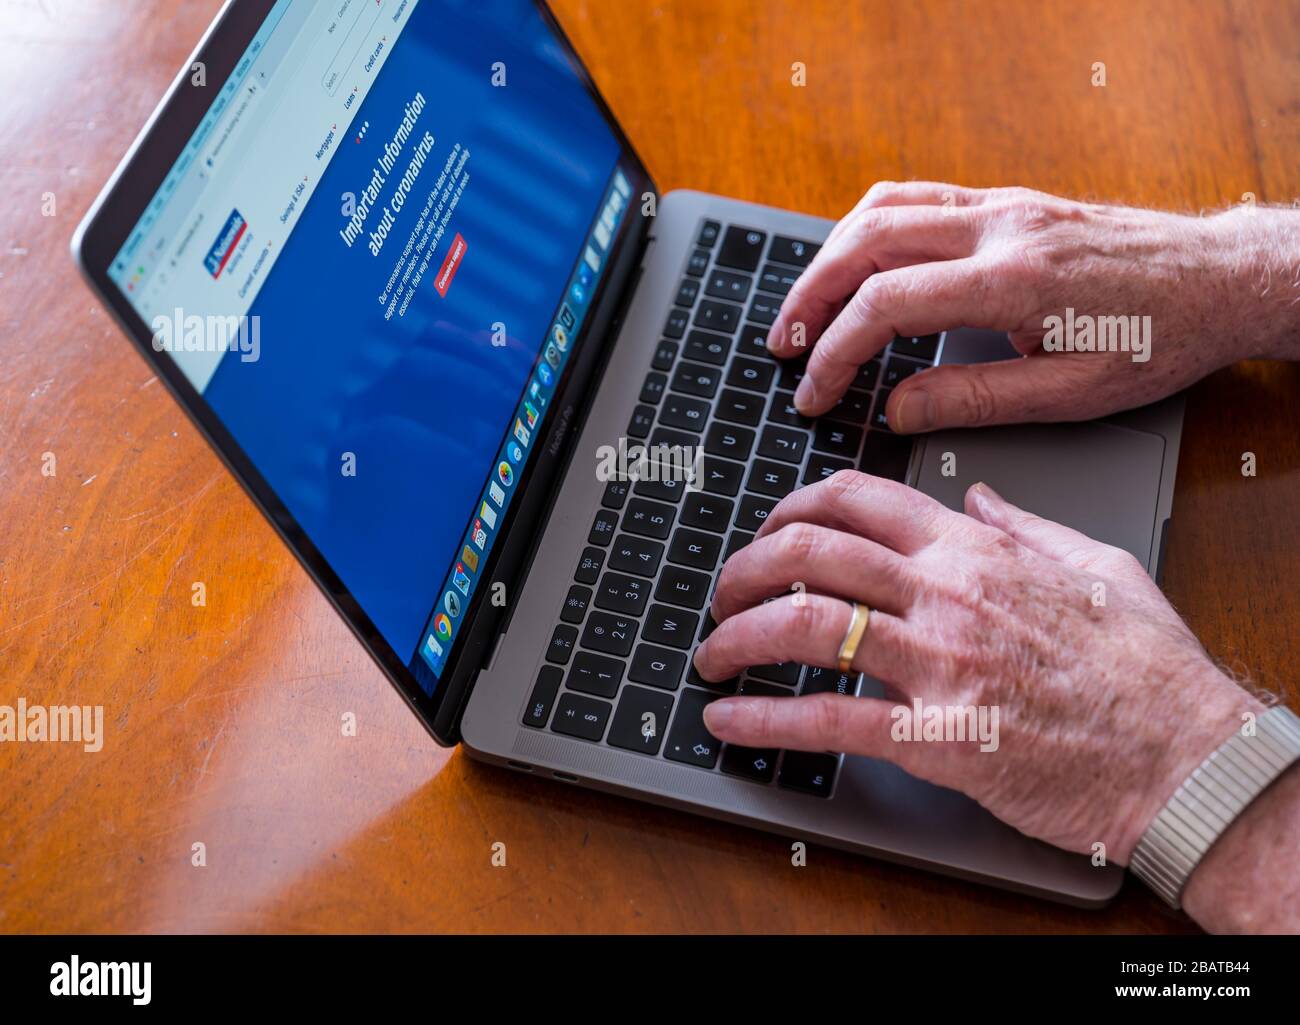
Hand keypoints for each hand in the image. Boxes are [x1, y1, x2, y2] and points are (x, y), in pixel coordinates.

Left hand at [693, 471, 1260, 863]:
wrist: (1185, 754)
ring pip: (804, 626)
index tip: (766, 530)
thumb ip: (1021, 523)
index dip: (790, 507)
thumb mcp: (1093, 564)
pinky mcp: (936, 737)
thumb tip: (972, 494)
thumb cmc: (1146, 667)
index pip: (857, 498)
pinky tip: (731, 721)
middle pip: (811, 552)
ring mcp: (938, 663)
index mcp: (975, 550)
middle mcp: (946, 594)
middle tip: (721, 592)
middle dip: (745, 567)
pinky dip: (765, 721)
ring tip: (711, 655)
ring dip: (737, 637)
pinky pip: (828, 721)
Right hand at [767, 182, 1299, 427]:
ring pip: (884, 208)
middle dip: (811, 295)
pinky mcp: (1008, 202)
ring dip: (830, 256)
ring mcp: (1002, 206)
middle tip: (783, 345)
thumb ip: (976, 400)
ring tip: (806, 306)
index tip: (813, 391)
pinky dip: (869, 229)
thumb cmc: (1160, 337)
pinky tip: (857, 264)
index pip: (887, 304)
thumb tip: (901, 409)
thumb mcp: (1073, 393)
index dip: (836, 351)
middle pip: (867, 241)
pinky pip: (917, 198)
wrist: (1219, 278)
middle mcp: (999, 228)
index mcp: (1012, 280)